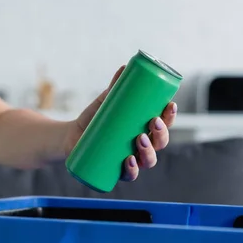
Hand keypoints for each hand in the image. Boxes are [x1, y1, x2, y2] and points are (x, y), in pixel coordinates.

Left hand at [65, 66, 177, 181]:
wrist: (72, 137)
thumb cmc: (95, 119)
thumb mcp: (105, 103)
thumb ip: (115, 88)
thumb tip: (124, 67)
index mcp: (146, 131)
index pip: (164, 125)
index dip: (171, 117)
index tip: (170, 105)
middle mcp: (143, 148)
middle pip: (160, 144)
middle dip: (161, 134)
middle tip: (153, 122)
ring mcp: (132, 160)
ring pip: (149, 160)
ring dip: (149, 151)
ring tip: (140, 139)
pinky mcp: (116, 171)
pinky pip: (129, 175)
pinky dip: (132, 170)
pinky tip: (130, 161)